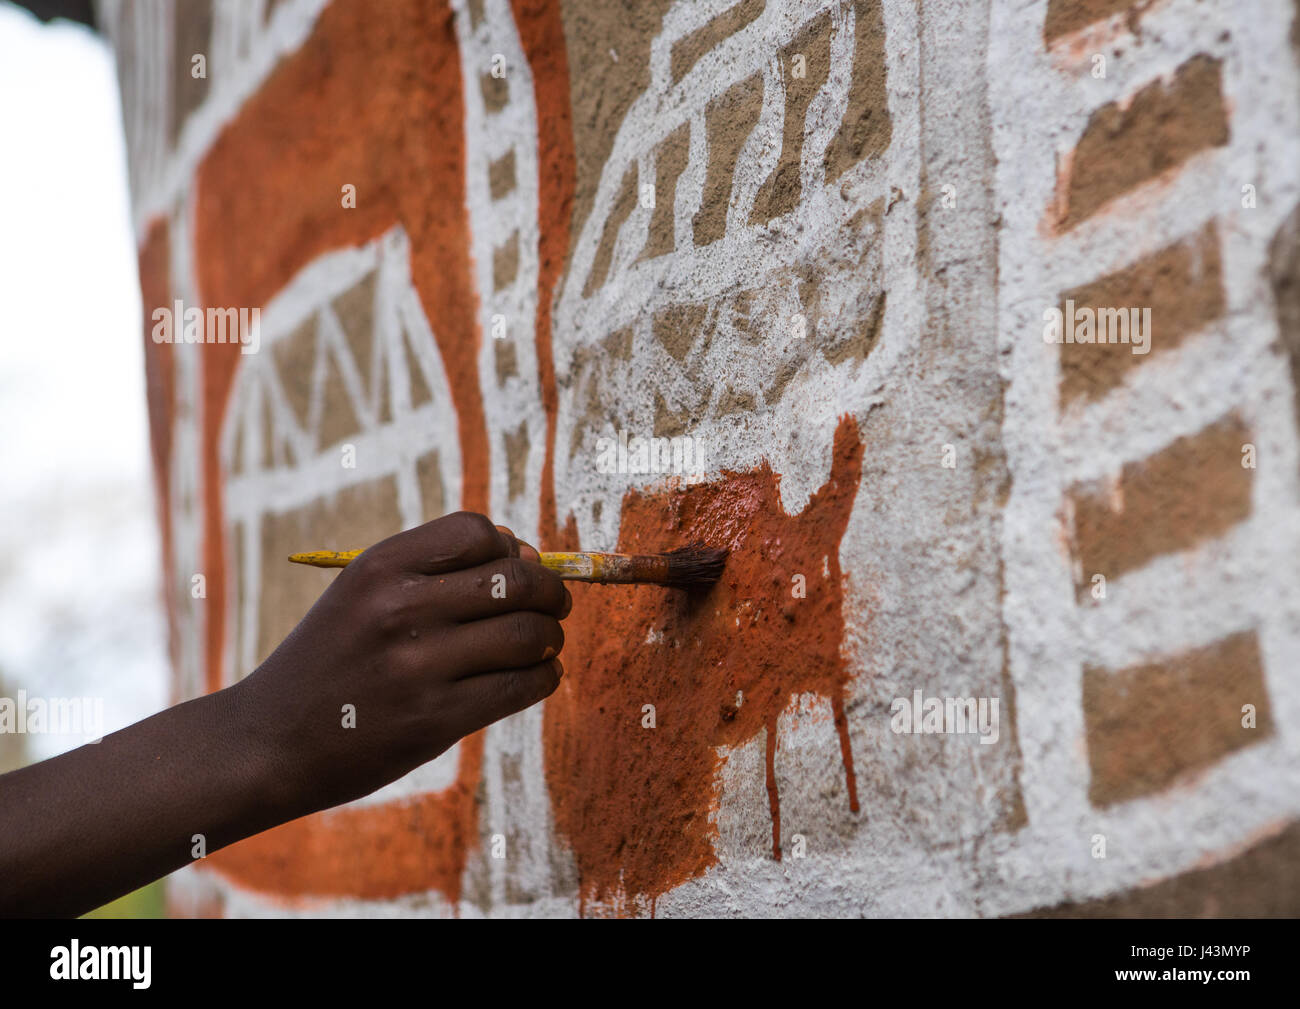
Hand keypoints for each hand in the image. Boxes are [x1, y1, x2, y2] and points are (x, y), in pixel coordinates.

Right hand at [238, 511, 569, 817]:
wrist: (267, 742)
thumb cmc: (330, 660)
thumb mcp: (360, 594)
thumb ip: (432, 568)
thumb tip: (525, 551)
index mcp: (378, 567)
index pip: (478, 531)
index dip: (510, 548)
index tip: (517, 568)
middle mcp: (399, 609)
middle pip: (517, 581)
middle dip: (551, 592)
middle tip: (554, 606)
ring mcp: (418, 667)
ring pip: (530, 634)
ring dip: (550, 638)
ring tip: (544, 645)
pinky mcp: (435, 720)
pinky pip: (523, 686)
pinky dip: (544, 678)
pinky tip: (537, 676)